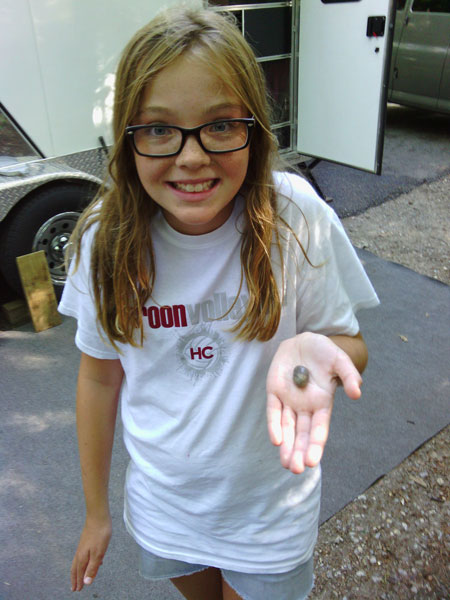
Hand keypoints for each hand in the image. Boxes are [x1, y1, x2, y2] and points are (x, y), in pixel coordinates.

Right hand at [70, 515, 111, 591]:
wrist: (98, 516)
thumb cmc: (99, 534)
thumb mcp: (98, 553)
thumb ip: (93, 568)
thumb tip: (86, 582)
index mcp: (83, 557)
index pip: (79, 573)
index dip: (78, 582)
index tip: (77, 590)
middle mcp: (80, 552)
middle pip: (76, 568)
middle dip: (75, 578)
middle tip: (74, 588)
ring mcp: (83, 546)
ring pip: (79, 561)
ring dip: (79, 571)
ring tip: (80, 577)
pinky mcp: (87, 541)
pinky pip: (84, 555)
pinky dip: (85, 561)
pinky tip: (93, 560)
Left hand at [266, 332, 361, 473]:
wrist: (303, 340)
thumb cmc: (324, 352)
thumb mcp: (340, 360)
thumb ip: (349, 375)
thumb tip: (357, 393)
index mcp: (322, 403)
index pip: (319, 429)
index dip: (316, 445)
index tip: (312, 461)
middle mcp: (305, 407)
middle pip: (302, 434)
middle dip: (299, 452)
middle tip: (296, 469)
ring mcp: (289, 401)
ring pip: (287, 428)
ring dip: (286, 446)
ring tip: (286, 464)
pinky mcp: (274, 391)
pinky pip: (273, 411)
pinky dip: (274, 425)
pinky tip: (276, 440)